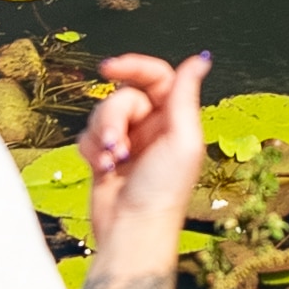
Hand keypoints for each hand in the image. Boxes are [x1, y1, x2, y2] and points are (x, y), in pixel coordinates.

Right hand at [82, 50, 207, 250]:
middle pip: (123, 96)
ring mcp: (128, 141)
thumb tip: (201, 58)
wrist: (132, 230)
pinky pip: (87, 135)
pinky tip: (102, 169)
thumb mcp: (182, 139)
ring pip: (101, 114)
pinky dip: (91, 149)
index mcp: (175, 118)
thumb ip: (185, 95)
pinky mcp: (105, 156)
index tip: (109, 68)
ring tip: (112, 162)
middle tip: (117, 144)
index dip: (132, 66)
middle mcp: (152, 126)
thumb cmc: (163, 191)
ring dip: (102, 137)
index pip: (155, 76)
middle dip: (113, 117)